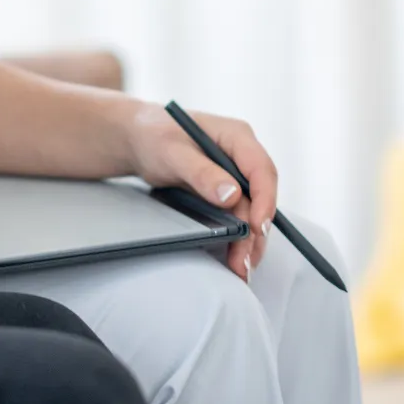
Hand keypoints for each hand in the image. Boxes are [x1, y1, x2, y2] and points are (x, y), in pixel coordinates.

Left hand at [123, 102, 277, 280]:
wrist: (139, 139)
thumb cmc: (153, 135)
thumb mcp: (172, 152)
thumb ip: (201, 172)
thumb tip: (233, 195)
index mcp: (236, 136)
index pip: (262, 169)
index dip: (265, 200)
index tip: (257, 228)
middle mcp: (242, 156)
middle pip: (260, 196)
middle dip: (256, 231)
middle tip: (245, 262)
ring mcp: (235, 174)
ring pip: (252, 211)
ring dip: (249, 240)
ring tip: (241, 268)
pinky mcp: (226, 190)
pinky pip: (239, 215)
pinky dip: (238, 236)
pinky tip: (234, 256)